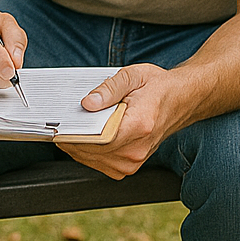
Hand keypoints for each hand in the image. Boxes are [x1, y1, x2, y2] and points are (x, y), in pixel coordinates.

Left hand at [60, 64, 181, 178]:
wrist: (180, 99)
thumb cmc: (157, 86)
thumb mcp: (133, 75)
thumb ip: (108, 89)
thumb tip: (87, 104)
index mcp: (139, 125)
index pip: (99, 138)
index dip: (76, 134)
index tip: (60, 126)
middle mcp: (137, 148)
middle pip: (93, 150)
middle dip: (73, 138)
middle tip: (59, 123)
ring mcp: (134, 160)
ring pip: (94, 159)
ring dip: (78, 146)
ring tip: (71, 127)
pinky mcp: (130, 165)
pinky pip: (100, 162)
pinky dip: (88, 152)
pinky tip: (85, 137)